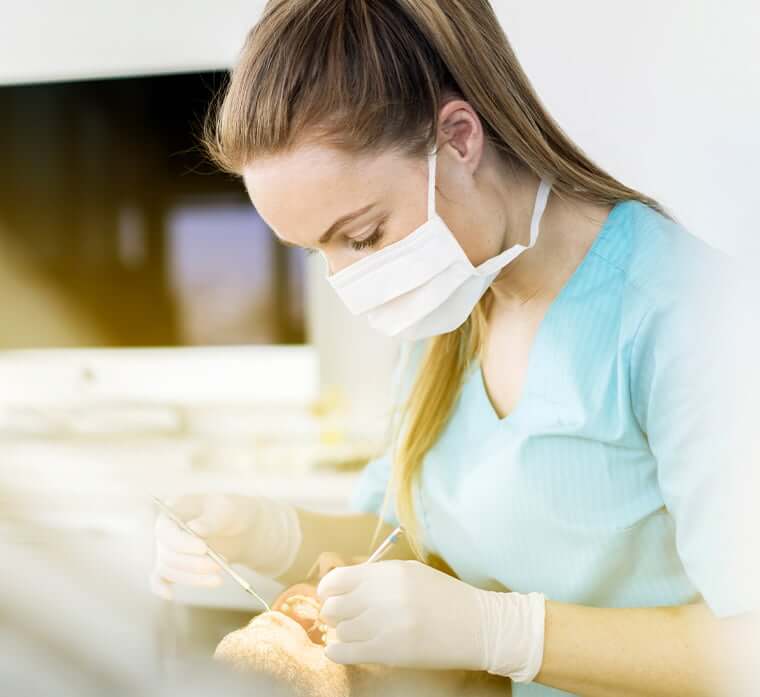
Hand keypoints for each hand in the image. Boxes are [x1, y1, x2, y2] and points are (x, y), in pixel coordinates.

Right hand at [149, 493, 301, 600]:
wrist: (240, 530)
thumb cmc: (232, 514)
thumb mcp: (228, 510)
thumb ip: (212, 519)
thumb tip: (195, 529)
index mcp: (174, 509)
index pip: (166, 530)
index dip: (182, 542)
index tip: (203, 548)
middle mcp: (165, 530)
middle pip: (168, 554)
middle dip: (194, 564)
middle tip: (218, 566)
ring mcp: (166, 549)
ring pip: (170, 570)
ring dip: (193, 578)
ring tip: (219, 578)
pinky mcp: (172, 566)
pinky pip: (158, 579)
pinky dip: (161, 588)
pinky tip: (170, 595)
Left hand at [316, 559, 545, 681]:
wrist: (479, 626)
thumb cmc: (445, 597)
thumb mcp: (412, 573)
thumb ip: (378, 577)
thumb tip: (342, 585)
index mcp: (390, 573)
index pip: (339, 579)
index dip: (328, 589)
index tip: (328, 596)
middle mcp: (384, 596)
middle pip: (335, 606)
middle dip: (334, 612)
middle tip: (341, 617)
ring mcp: (386, 624)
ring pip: (342, 630)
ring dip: (344, 632)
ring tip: (357, 633)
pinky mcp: (390, 652)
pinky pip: (348, 652)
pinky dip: (337, 652)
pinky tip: (337, 651)